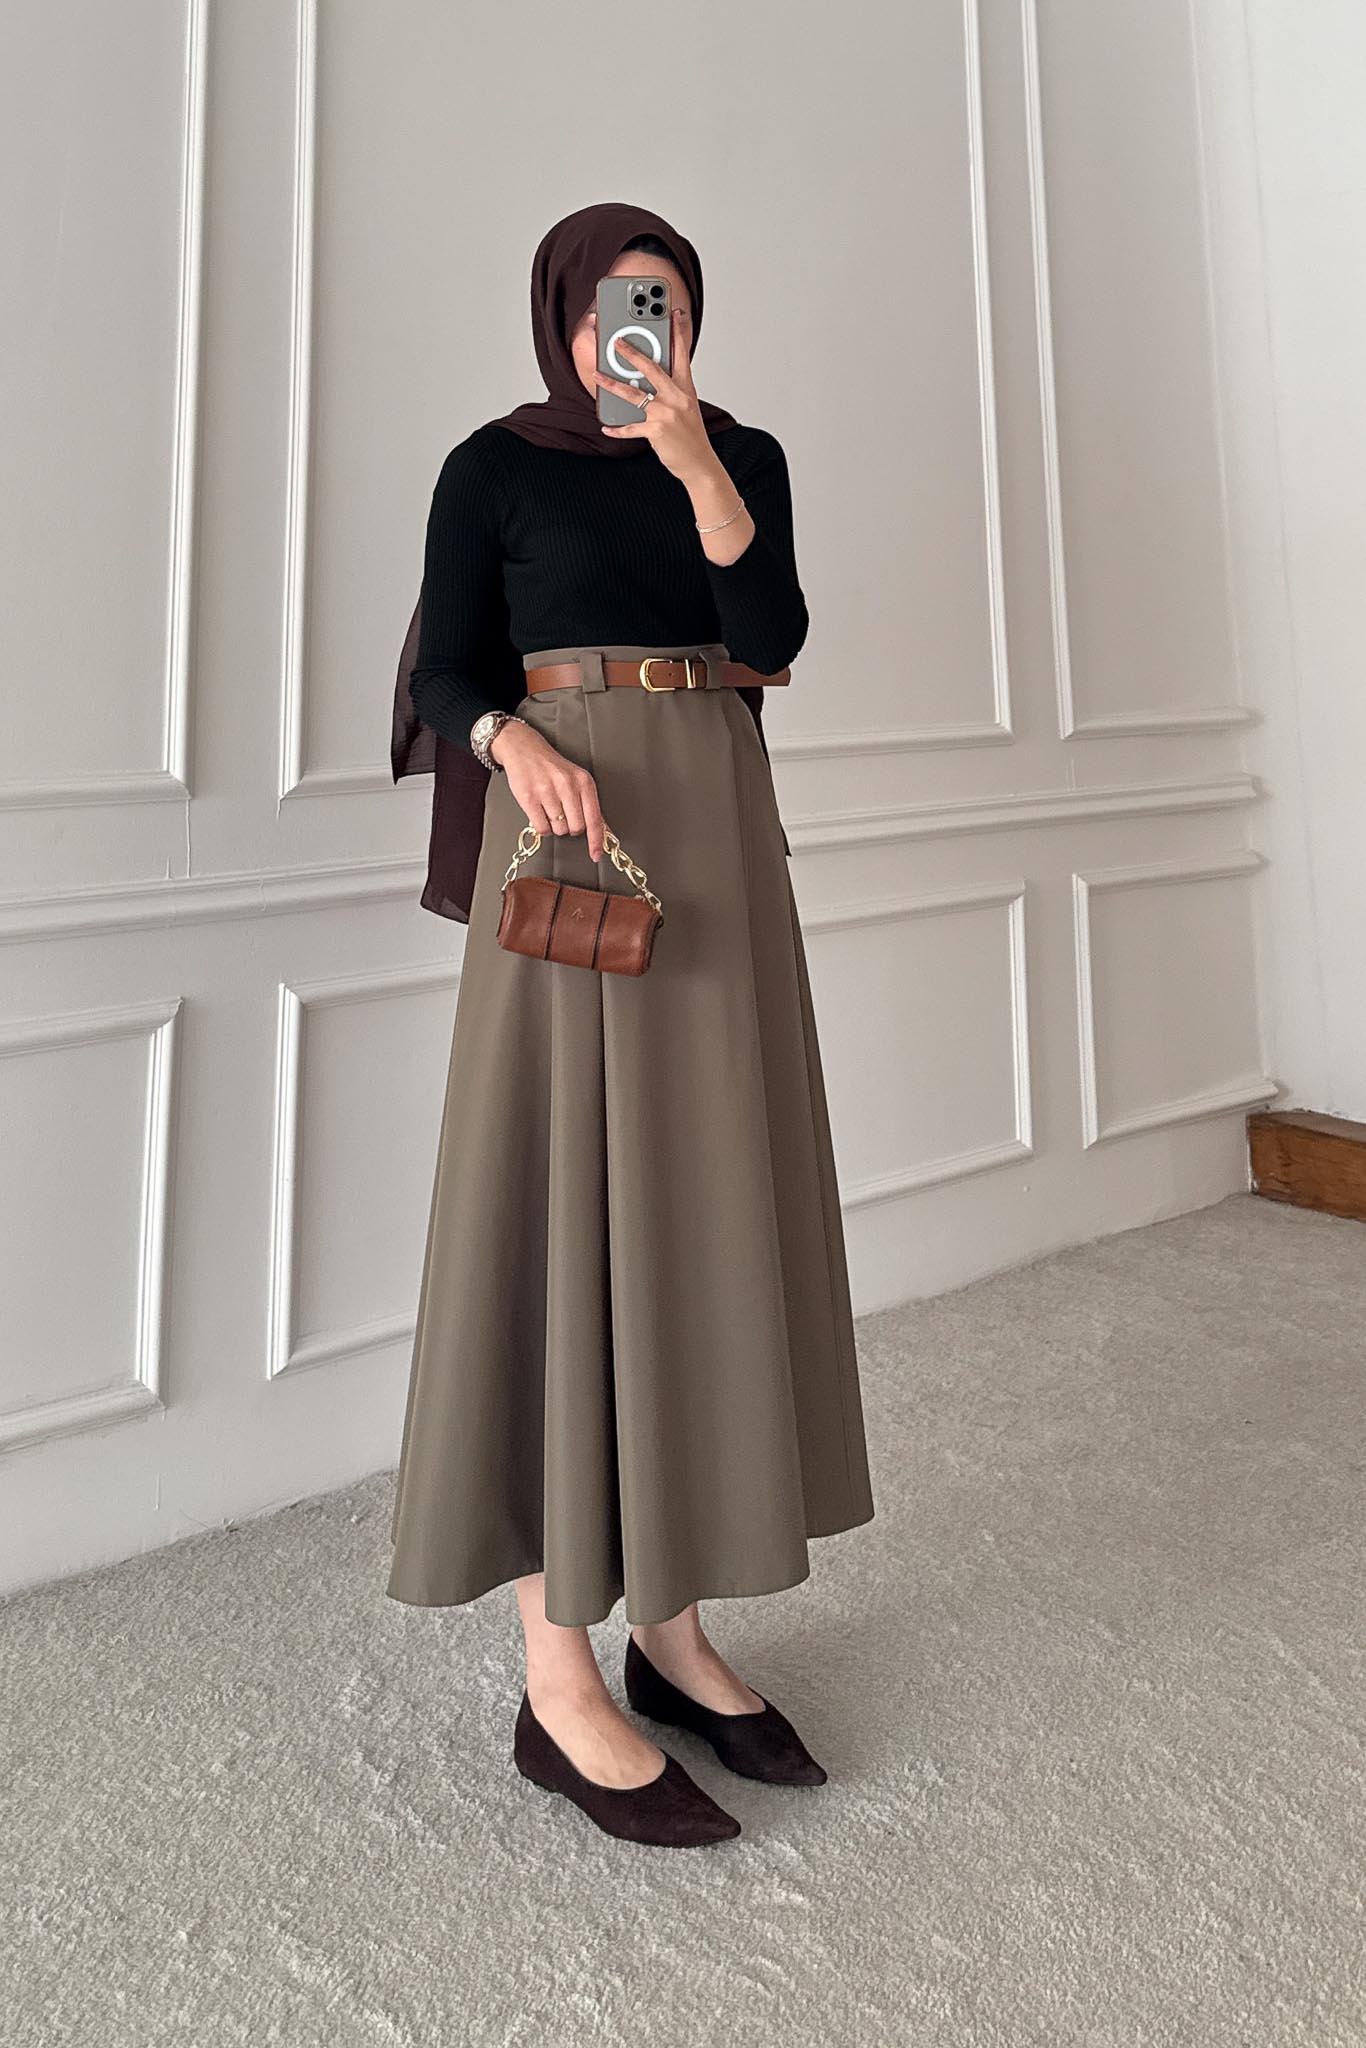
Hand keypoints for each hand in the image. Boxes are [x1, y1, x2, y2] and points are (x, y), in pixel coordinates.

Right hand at [489, 718, 606, 860]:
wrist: (524, 749)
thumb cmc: (552, 767)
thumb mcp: (577, 780)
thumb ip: (589, 805)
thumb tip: (603, 831)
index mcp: (583, 782)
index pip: (594, 819)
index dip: (596, 841)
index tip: (596, 855)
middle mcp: (567, 786)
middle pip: (576, 828)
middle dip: (570, 827)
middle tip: (563, 813)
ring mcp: (547, 792)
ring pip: (558, 830)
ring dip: (555, 825)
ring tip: (550, 808)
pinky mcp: (529, 798)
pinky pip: (541, 828)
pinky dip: (542, 826)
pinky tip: (540, 812)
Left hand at [592, 307, 714, 481]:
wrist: (700, 464)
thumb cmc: (691, 436)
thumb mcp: (686, 408)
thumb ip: (670, 391)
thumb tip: (645, 381)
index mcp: (686, 389)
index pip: (682, 355)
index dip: (678, 333)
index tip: (673, 313)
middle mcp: (677, 398)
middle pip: (652, 369)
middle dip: (632, 353)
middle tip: (616, 342)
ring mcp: (667, 414)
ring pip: (634, 395)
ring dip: (612, 385)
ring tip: (597, 376)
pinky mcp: (657, 431)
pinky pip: (631, 428)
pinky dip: (617, 429)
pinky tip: (606, 427)